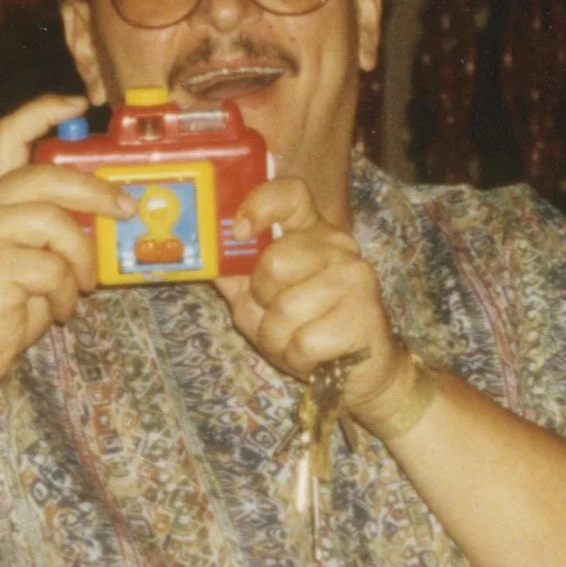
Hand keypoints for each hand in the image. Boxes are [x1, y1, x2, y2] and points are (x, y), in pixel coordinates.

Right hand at [0, 93, 109, 403]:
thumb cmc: (2, 306)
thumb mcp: (34, 255)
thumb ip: (58, 225)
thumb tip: (114, 208)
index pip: (9, 133)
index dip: (44, 110)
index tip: (80, 102)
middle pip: (47, 175)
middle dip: (96, 191)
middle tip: (125, 210)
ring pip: (55, 223)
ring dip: (80, 260)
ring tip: (81, 288)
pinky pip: (51, 267)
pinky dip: (65, 292)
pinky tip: (57, 311)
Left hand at [219, 172, 414, 414]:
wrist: (361, 371)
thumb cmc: (308, 331)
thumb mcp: (262, 301)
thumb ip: (236, 276)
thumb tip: (203, 254)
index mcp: (312, 233)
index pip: (290, 194)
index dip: (260, 206)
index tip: (240, 232)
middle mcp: (338, 247)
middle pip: (274, 262)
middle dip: (262, 303)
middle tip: (278, 319)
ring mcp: (355, 278)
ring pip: (284, 310)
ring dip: (277, 340)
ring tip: (296, 343)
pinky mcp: (363, 316)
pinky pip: (303, 342)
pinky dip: (297, 359)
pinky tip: (315, 357)